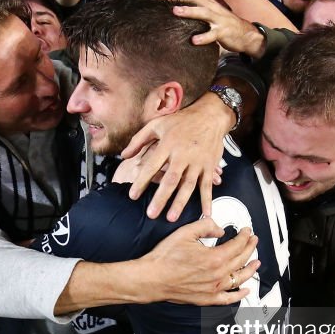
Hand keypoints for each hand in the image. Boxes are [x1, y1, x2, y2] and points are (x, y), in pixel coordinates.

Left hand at [121, 91, 231, 220]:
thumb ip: (139, 140)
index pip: (152, 166)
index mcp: (167, 144)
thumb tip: (124, 156)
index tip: (133, 195)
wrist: (210, 115)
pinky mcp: (209, 166)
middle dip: (160, 198)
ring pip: (188, 185)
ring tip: (171, 218)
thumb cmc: (181, 121)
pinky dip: (207, 200)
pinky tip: (205, 213)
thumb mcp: (157, 124)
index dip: (141, 181)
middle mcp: (182, 155)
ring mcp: (197, 162)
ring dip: (180, 202)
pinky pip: (207, 185)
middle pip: (170, 179)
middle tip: (151, 214)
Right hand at [143, 219, 260, 304]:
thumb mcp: (185, 233)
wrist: (152, 278)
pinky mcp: (207, 299)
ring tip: (256, 262)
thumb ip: (206, 226)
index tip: (247, 231)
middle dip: (250, 248)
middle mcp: (218, 275)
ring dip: (250, 269)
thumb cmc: (165, 258)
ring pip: (239, 279)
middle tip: (253, 241)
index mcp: (215, 258)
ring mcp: (214, 289)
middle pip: (241, 260)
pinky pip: (229, 298)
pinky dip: (240, 294)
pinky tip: (246, 290)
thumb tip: (219, 228)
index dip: (245, 236)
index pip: (237, 245)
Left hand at [159, 0, 266, 55]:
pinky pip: (212, 35)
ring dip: (189, 11)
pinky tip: (194, 41)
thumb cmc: (222, 24)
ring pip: (203, 13)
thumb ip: (195, 8)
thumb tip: (175, 5)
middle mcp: (212, 7)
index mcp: (207, 2)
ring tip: (176, 11)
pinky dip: (204, 37)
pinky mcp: (223, 32)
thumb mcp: (209, 12)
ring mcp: (218, 19)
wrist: (246, 34)